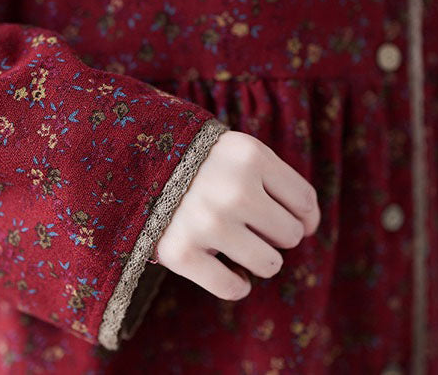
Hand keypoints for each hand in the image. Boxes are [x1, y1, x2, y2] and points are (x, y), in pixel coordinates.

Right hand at [153, 130, 320, 299]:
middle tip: (248, 222)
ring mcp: (207, 223)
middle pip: (290, 234)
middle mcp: (234, 189)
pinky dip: (236, 284)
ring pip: (269, 264)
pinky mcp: (181, 252)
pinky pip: (233, 288)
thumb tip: (308, 226)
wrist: (129, 160)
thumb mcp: (235, 149)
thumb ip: (274, 178)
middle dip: (274, 233)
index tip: (290, 218)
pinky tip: (225, 267)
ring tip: (236, 242)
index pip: (305, 202)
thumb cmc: (195, 159)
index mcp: (250, 155)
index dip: (304, 216)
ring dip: (258, 258)